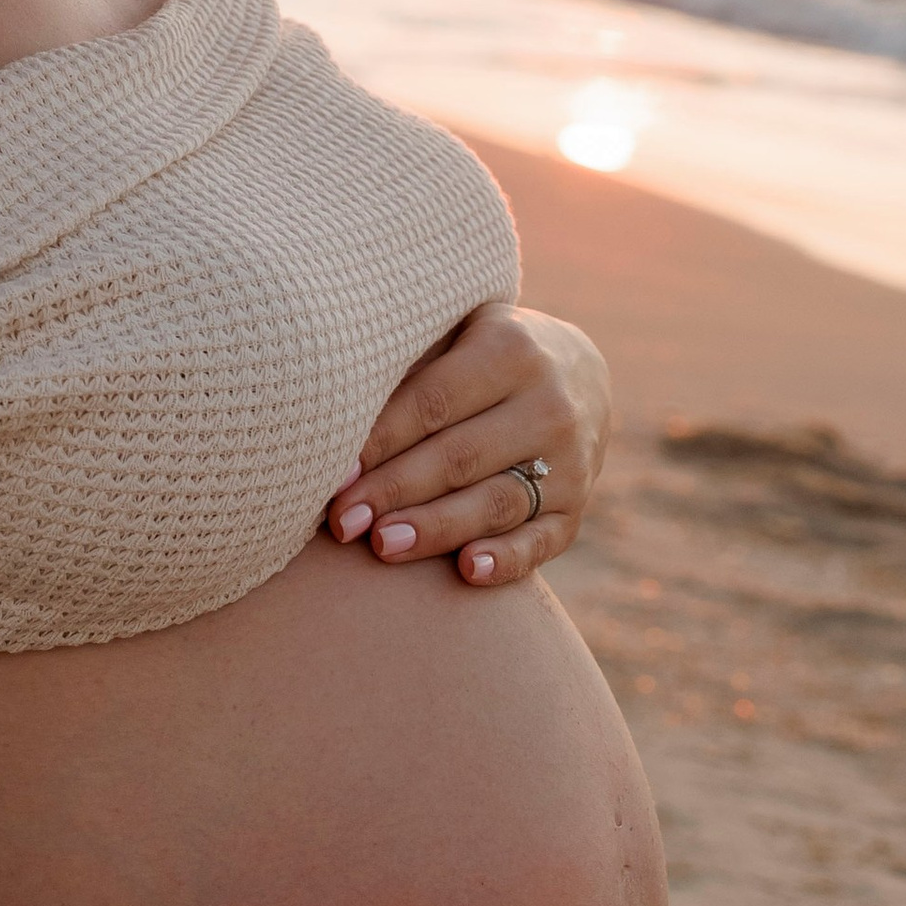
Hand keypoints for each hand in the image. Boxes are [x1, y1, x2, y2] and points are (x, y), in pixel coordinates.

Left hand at [328, 302, 610, 586]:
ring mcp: (571, 459)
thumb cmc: (476, 355)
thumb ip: (405, 366)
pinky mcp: (578, 506)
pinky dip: (508, 559)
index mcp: (511, 349)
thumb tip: (326, 416)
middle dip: (395, 491)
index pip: (433, 402)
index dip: (379, 441)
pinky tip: (468, 571)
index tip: (332, 474)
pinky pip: (543, 540)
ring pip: (497, 502)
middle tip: (342, 521)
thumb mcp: (452, 334)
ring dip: (437, 528)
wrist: (574, 371)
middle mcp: (549, 403)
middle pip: (459, 456)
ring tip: (383, 546)